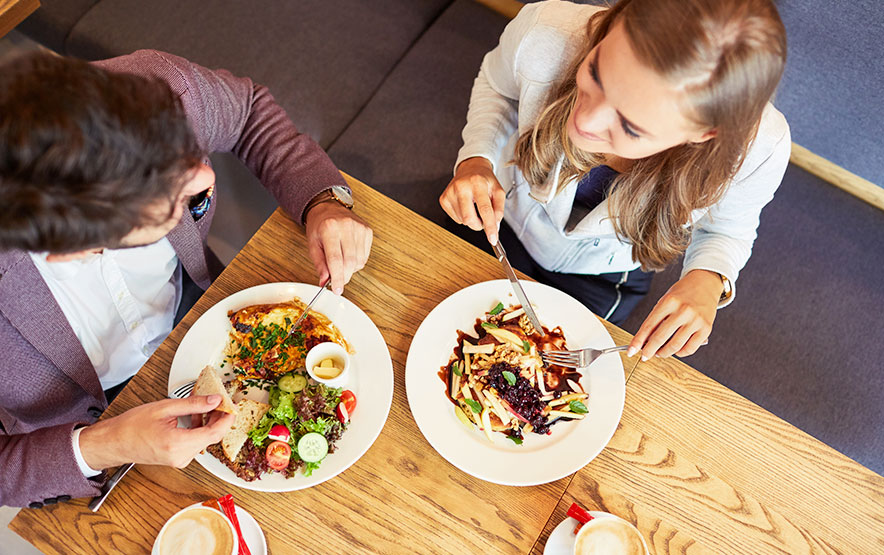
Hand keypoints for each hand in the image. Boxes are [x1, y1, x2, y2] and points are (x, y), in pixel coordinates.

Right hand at [79, 395, 234, 469]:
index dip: (227, 418)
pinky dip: (198, 429)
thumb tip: (215, 400)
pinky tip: (193, 417)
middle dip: (218, 418)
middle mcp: (181, 456)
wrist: (114, 442)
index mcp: (178, 444)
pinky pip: (195, 443)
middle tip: (218, 400)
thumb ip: (193, 404)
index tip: (232, 406)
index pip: (214, 433)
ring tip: (201, 406)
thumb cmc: (132, 426)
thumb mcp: (165, 408)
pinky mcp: (177, 459)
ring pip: (204, 440)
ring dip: (207, 423)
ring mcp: (179, 460)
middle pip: (212, 437)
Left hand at [304, 201, 372, 294]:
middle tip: (338, 280)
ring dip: (350, 268)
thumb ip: (319, 264)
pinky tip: (349, 254)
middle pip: (350, 262)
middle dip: (344, 276)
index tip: (337, 290)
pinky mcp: (367, 230)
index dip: (337, 278)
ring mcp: (359, 228)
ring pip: (359, 261)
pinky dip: (357, 261)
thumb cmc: (319, 226)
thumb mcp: (313, 245)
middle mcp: (346, 226)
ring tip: (341, 261)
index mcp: (329, 229)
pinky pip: (365, 255)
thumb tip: (325, 281)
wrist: (328, 208)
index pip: (335, 260)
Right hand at [439, 157, 505, 243]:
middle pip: (469, 219)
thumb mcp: (498, 190)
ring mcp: (450, 193)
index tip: (493, 239)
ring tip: (474, 206)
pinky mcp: (443, 199)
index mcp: (477, 182)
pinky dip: (463, 217)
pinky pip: (456, 219)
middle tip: (484, 220)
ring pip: (463, 220)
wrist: (470, 168)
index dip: (489, 226)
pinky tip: (465, 205)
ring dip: (471, 219)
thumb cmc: (484, 180)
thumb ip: (499, 209)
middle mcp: (461, 186)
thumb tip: (495, 226)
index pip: (484, 209)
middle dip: (479, 225)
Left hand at [628, 270, 722, 359]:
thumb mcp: (665, 300)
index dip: (638, 341)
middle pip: (660, 337)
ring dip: (664, 353)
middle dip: (649, 350)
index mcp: (670, 301)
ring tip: (659, 353)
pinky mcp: (706, 329)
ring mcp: (696, 320)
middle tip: (644, 355)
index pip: (649, 325)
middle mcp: (683, 310)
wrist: (705, 283)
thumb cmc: (682, 293)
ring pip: (675, 346)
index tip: (631, 350)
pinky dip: (680, 353)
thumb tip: (645, 341)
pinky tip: (675, 350)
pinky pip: (690, 349)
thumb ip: (656, 319)